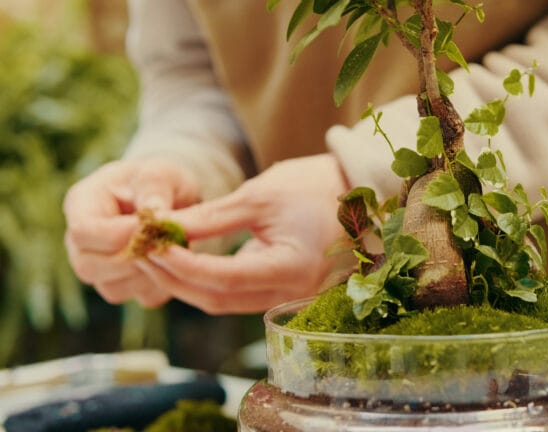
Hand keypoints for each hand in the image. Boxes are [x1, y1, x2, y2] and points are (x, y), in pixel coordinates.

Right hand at [63, 158, 199, 306]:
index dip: (118, 235)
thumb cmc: (161, 180)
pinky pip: (141, 297)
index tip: (153, 226)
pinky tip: (176, 261)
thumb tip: (156, 213)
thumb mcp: (160, 173)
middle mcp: (81, 242)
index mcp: (81, 204)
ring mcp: (99, 268)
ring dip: (150, 272)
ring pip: (115, 288)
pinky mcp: (125, 285)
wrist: (174, 197)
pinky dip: (164, 283)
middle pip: (89, 267)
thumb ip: (155, 189)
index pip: (83, 231)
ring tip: (175, 246)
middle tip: (167, 241)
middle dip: (134, 258)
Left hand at [135, 154, 349, 313]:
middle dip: (174, 278)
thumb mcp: (260, 195)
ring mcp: (289, 297)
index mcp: (289, 269)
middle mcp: (290, 294)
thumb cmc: (316, 187)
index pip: (221, 279)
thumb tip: (163, 227)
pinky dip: (206, 281)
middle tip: (141, 251)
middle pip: (216, 300)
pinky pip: (237, 295)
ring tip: (156, 255)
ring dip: (186, 283)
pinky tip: (185, 261)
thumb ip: (211, 218)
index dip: (180, 264)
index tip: (150, 243)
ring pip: (223, 302)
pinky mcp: (283, 291)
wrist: (360, 193)